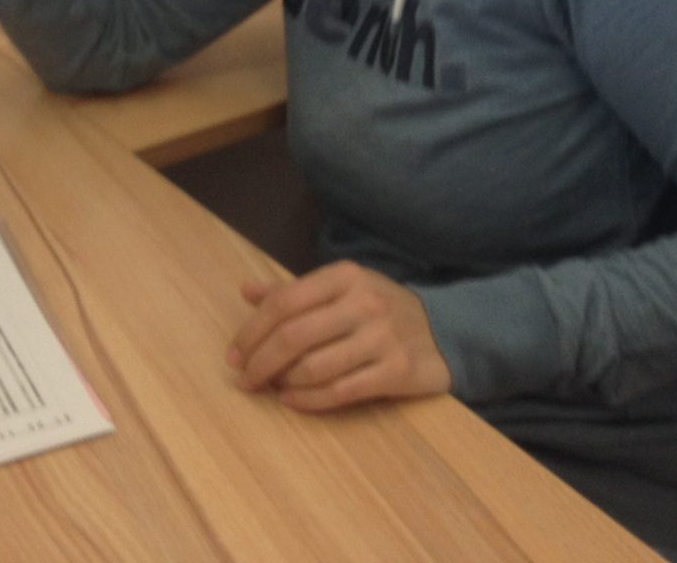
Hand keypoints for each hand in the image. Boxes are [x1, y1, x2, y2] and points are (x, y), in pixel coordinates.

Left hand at [227, 261, 451, 412]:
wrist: (444, 331)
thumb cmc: (380, 310)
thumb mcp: (342, 289)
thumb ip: (294, 291)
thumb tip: (247, 291)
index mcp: (345, 276)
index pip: (284, 301)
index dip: (251, 331)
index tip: (233, 355)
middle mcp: (364, 302)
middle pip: (294, 335)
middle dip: (260, 362)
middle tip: (244, 380)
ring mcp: (383, 336)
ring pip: (314, 367)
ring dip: (283, 383)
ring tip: (272, 388)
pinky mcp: (397, 370)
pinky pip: (340, 391)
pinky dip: (308, 400)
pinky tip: (293, 400)